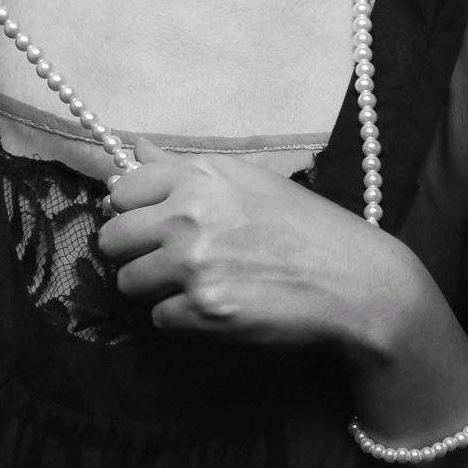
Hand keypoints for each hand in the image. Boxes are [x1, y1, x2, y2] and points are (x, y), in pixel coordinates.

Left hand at [98, 138, 409, 353]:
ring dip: (154, 287)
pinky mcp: (204, 309)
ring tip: (193, 283)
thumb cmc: (306, 227)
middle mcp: (190, 215)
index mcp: (201, 176)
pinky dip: (180, 318)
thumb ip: (184, 168)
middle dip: (133, 252)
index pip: (122, 190)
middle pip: (113, 238)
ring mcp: (194, 264)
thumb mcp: (249, 180)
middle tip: (165, 259)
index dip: (133, 210)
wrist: (355, 281)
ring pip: (128, 282)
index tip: (151, 222)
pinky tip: (214, 305)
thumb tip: (135, 149)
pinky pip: (158, 318)